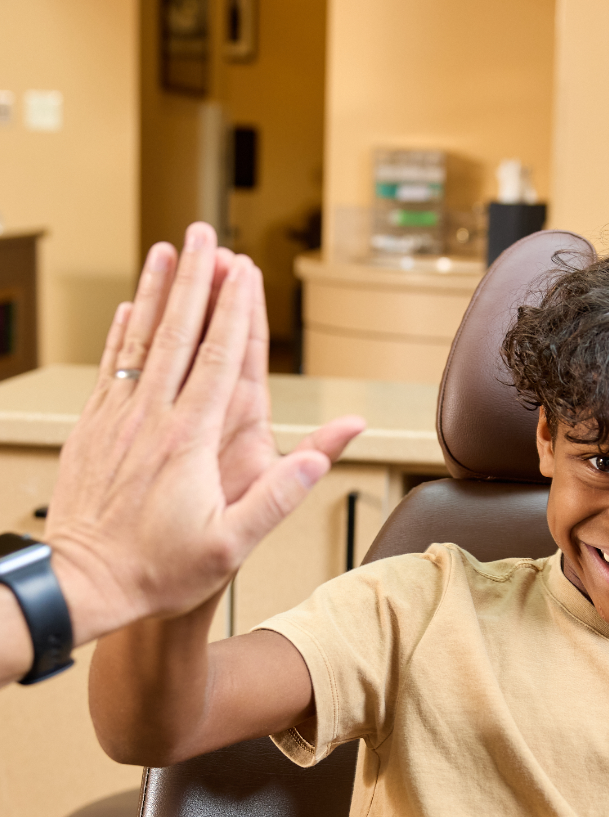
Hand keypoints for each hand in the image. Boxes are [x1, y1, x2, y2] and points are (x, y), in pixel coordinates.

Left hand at [43, 223, 364, 647]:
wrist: (81, 583)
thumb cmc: (158, 571)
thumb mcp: (231, 545)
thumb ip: (277, 497)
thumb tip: (318, 457)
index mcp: (189, 440)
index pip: (218, 360)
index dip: (234, 310)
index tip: (244, 269)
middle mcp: (150, 419)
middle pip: (177, 332)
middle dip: (194, 279)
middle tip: (204, 233)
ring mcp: (115, 419)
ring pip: (138, 339)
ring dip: (153, 291)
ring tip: (165, 250)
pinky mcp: (90, 429)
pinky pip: (109, 366)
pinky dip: (119, 332)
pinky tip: (125, 309)